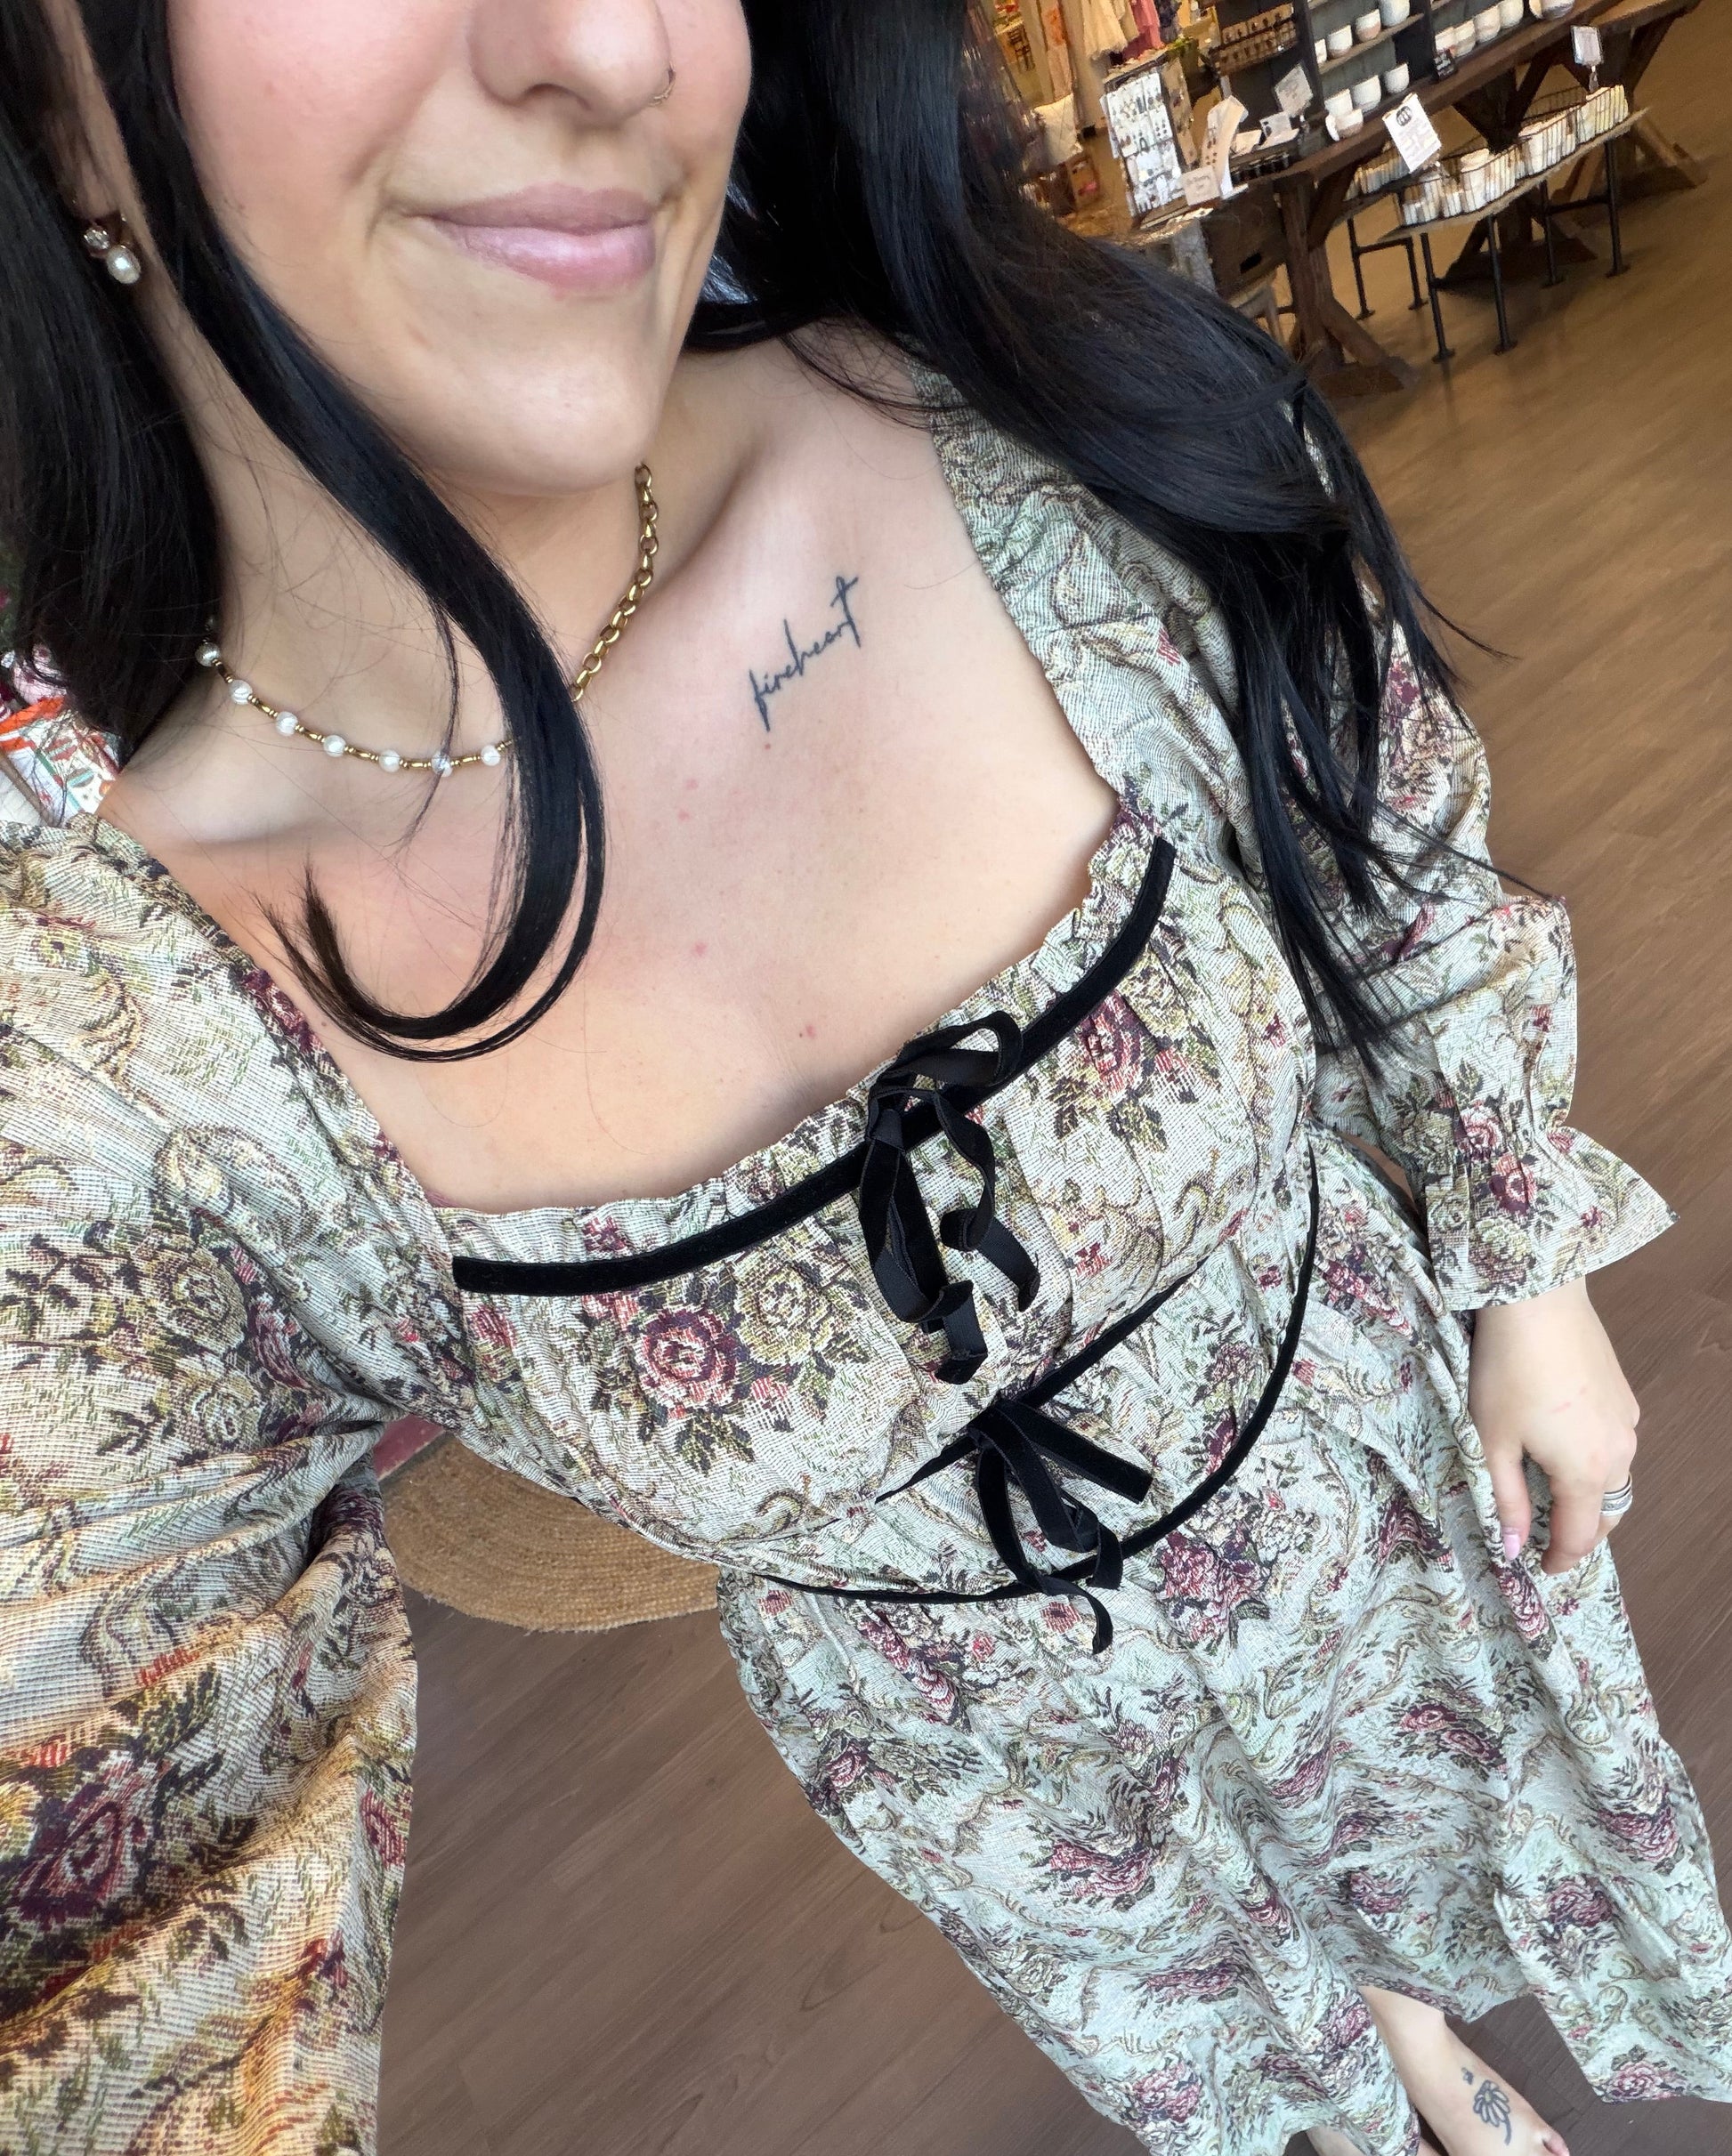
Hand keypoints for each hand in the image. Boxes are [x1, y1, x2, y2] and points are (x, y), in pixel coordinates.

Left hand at [1467, 1276, 1639, 1574]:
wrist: (1538, 1300)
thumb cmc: (1507, 1372)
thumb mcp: (1493, 1440)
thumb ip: (1507, 1499)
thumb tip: (1512, 1548)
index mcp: (1585, 1472)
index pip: (1579, 1536)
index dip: (1560, 1558)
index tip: (1541, 1568)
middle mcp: (1618, 1453)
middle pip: (1608, 1513)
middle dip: (1582, 1534)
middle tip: (1551, 1540)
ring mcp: (1626, 1422)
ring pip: (1617, 1479)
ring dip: (1592, 1498)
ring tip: (1558, 1500)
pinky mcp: (1623, 1396)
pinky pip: (1617, 1446)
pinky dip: (1597, 1463)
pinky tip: (1568, 1449)